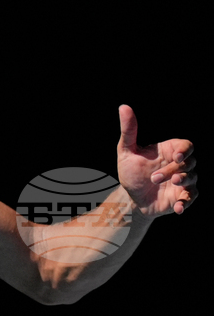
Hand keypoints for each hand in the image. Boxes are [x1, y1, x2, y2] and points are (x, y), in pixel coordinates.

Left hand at [117, 104, 197, 218]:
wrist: (130, 198)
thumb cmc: (130, 172)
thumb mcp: (126, 151)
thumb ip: (128, 131)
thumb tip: (123, 107)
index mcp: (169, 151)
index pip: (187, 145)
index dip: (186, 149)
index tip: (177, 155)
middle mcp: (179, 165)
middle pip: (189, 162)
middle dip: (174, 169)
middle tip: (154, 178)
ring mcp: (182, 181)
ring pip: (192, 178)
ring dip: (183, 181)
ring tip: (170, 184)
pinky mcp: (182, 196)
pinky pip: (191, 197)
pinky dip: (186, 202)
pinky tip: (178, 208)